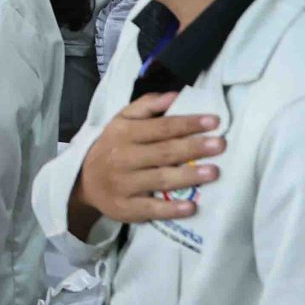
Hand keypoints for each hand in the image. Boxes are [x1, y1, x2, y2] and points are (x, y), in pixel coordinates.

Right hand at [67, 90, 222, 237]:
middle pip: (163, 152)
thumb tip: (175, 95)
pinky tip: (191, 207)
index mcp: (123, 133)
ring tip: (214, 172)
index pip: (159, 127)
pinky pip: (150, 208)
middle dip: (193, 147)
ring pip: (159, 179)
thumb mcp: (121, 121)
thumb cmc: (112, 147)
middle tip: (220, 145)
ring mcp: (123, 184)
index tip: (214, 121)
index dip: (187, 124)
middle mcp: (123, 157)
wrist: (84, 181)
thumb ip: (146, 106)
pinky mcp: (125, 207)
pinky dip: (170, 209)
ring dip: (188, 176)